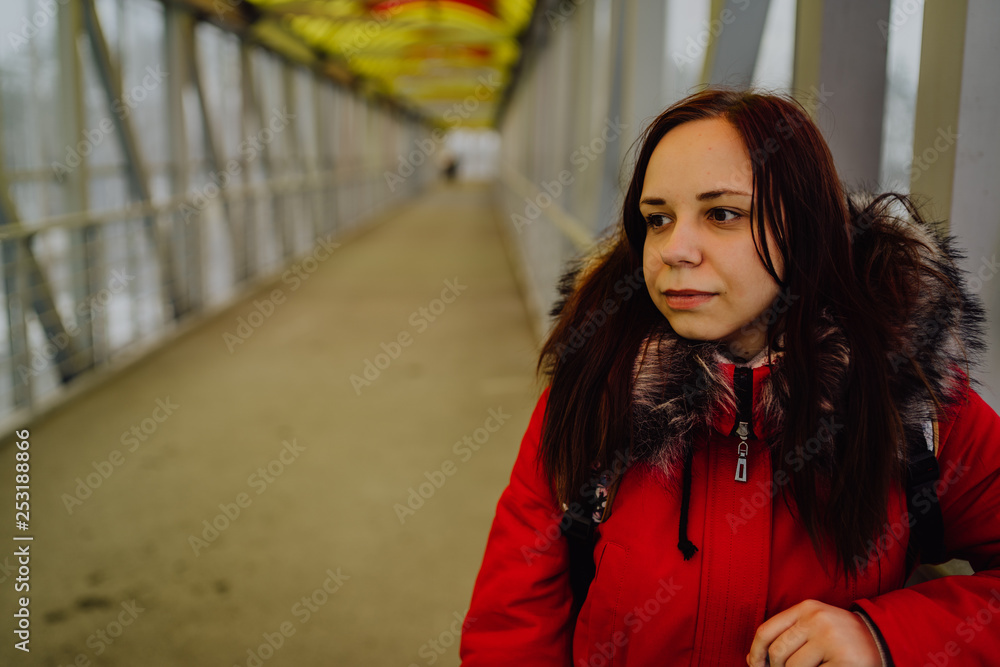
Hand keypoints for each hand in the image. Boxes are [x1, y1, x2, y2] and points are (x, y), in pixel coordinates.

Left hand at [746, 599, 881, 666]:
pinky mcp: (844, 660)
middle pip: (778, 652)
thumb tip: (752, 659)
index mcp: (806, 608)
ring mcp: (831, 639)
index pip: (767, 630)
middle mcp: (817, 619)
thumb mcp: (811, 627)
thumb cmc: (838, 638)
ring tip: (813, 666)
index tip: (755, 664)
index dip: (756, 652)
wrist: (879, 641)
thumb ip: (785, 637)